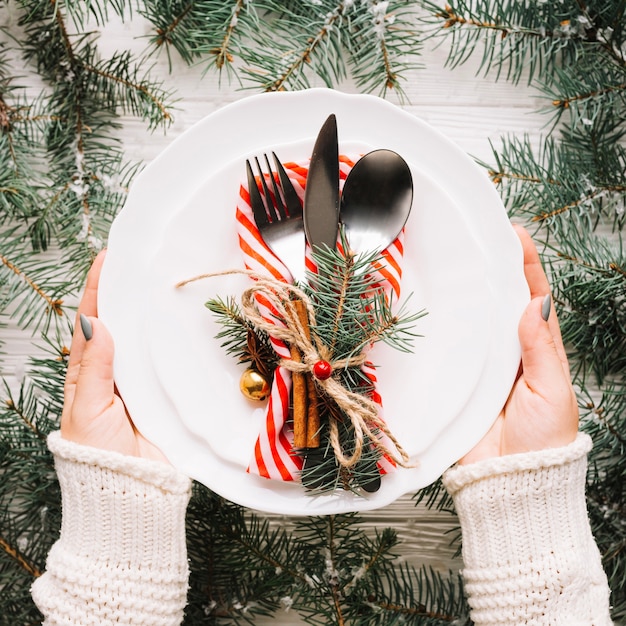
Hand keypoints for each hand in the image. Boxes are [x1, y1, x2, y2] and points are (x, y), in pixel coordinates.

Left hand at [61, 250, 167, 462]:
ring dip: (155, 316)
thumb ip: (94, 368)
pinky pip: (172, 363)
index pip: (92, 323)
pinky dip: (178, 343)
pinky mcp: (169, 394)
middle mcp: (117, 372)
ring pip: (149, 342)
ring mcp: (144, 382)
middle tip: (142, 263)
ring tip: (165, 285)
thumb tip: (98, 323)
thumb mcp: (87, 409)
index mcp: (88, 373)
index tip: (107, 260)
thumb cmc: (98, 455)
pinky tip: (188, 324)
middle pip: (123, 326)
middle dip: (129, 296)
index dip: (98, 291)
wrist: (132, 492)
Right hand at [460, 225, 578, 464]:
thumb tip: (534, 305)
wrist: (509, 482)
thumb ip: (542, 349)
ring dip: (467, 296)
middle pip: (501, 304)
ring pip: (474, 322)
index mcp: (541, 350)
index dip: (527, 268)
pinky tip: (434, 309)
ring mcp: (483, 365)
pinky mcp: (459, 379)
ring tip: (455, 266)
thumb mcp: (552, 391)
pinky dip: (444, 328)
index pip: (535, 299)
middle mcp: (510, 352)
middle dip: (494, 273)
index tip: (514, 236)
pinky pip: (451, 348)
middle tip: (479, 242)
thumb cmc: (544, 441)